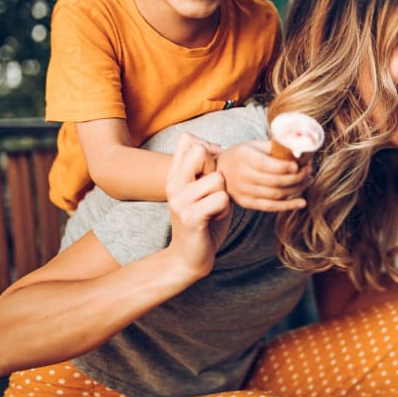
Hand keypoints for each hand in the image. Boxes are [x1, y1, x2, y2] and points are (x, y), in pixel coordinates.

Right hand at [165, 133, 232, 279]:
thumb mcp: (203, 188)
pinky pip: (221, 199)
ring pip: (218, 179)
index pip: (188, 140)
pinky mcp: (190, 217)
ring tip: (213, 209)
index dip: (208, 150)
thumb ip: (206, 167)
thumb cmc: (204, 219)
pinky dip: (224, 210)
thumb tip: (214, 145)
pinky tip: (213, 219)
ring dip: (224, 196)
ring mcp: (179, 200)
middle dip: (217, 171)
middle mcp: (173, 184)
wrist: (189, 256)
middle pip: (201, 152)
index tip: (210, 171)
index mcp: (174, 175)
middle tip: (213, 192)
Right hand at [216, 140, 312, 211]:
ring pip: (275, 195)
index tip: (300, 165)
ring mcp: (243, 192)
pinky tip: (302, 203)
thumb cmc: (243, 155)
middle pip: (275, 181)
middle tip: (309, 171)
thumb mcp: (254, 145)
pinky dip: (288, 206)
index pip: (267, 165)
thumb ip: (274, 147)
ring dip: (296, 189)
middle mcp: (242, 176)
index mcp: (244, 157)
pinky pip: (270, 207)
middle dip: (297, 177)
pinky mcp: (246, 203)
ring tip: (308, 181)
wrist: (219, 170)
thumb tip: (299, 149)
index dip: (286, 167)